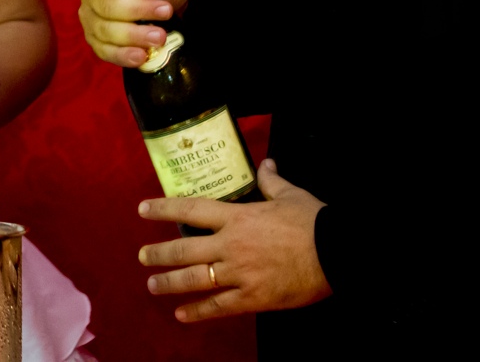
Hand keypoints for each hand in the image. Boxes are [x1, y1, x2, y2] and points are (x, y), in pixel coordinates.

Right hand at [75, 0, 190, 67]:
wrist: (170, 11)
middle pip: (103, 5)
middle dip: (135, 10)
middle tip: (165, 12)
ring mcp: (91, 21)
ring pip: (104, 30)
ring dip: (134, 35)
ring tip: (159, 36)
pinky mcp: (98, 44)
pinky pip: (105, 51)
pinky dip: (123, 55)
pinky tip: (141, 55)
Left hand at [138, 159, 330, 321]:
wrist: (337, 253)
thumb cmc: (312, 222)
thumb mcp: (290, 195)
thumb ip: (271, 181)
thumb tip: (266, 164)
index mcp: (236, 217)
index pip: (190, 209)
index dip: (163, 208)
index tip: (142, 210)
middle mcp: (230, 245)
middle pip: (183, 248)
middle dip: (158, 253)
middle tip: (142, 256)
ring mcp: (239, 273)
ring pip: (194, 279)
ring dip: (170, 283)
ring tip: (152, 285)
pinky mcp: (252, 297)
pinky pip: (219, 306)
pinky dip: (198, 311)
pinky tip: (182, 315)